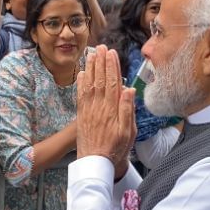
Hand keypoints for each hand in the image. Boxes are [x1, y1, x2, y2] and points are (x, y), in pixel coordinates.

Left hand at [76, 46, 135, 172]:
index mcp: (111, 109)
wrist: (95, 162)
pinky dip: (80, 83)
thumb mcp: (128, 131)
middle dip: (101, 62)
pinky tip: (81, 73)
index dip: (112, 67)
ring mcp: (88, 110)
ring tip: (91, 54)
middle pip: (100, 80)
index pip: (112, 83)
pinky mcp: (81, 115)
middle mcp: (98, 107)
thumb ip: (127, 109)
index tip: (112, 53)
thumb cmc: (115, 148)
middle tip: (101, 47)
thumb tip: (129, 89)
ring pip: (89, 84)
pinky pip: (80, 95)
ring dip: (91, 68)